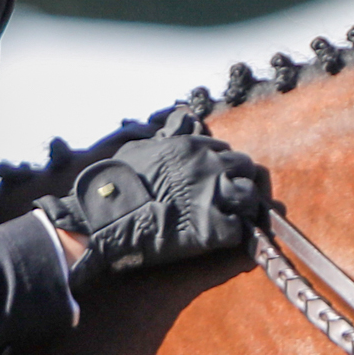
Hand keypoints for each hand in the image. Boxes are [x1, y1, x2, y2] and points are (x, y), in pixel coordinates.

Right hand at [34, 132, 269, 280]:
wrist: (104, 216)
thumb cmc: (115, 183)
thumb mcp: (139, 147)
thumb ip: (166, 134)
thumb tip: (182, 117)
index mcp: (191, 147)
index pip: (224, 151)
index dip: (219, 166)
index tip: (210, 178)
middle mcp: (208, 166)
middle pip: (244, 168)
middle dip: (237, 181)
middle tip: (225, 197)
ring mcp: (212, 196)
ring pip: (249, 196)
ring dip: (241, 207)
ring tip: (227, 216)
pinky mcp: (212, 228)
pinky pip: (239, 229)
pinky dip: (233, 235)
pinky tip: (219, 237)